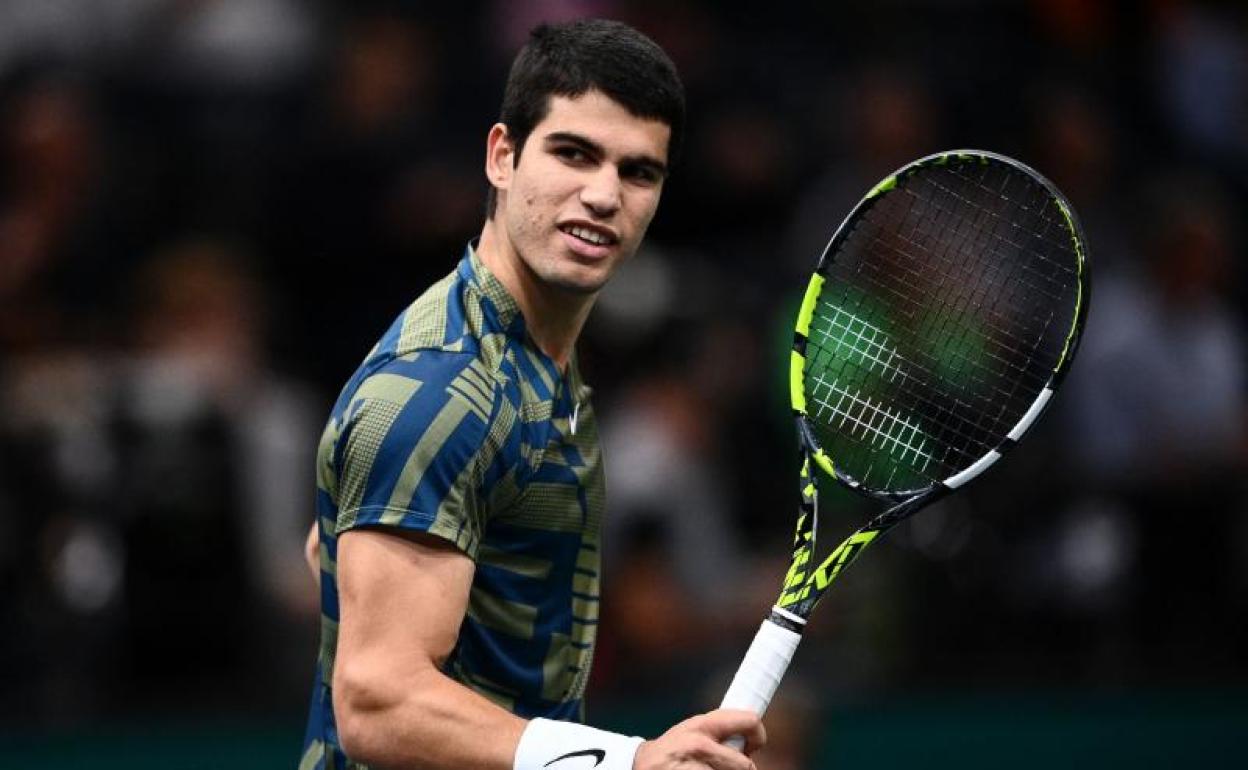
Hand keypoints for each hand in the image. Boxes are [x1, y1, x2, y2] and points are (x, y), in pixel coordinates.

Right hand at [633, 709, 764, 769]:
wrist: (639, 767)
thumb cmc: (672, 751)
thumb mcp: (691, 731)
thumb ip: (718, 733)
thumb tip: (751, 740)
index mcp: (702, 725)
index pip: (749, 721)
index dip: (758, 736)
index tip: (753, 746)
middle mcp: (699, 746)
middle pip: (745, 766)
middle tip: (724, 768)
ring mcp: (694, 768)